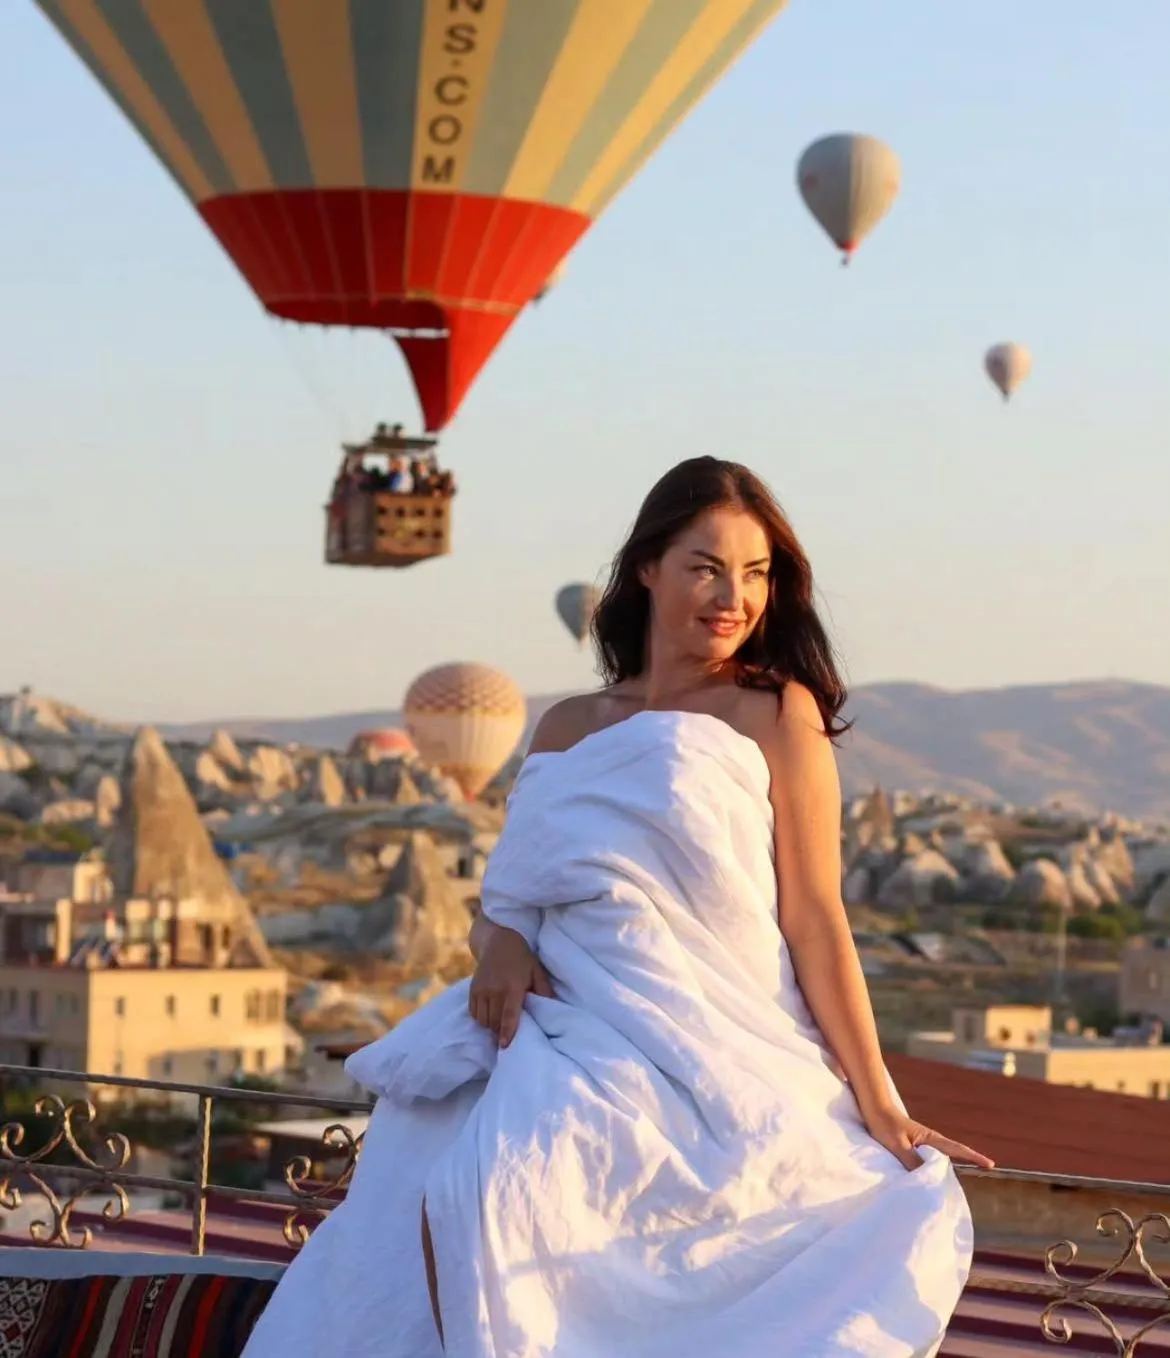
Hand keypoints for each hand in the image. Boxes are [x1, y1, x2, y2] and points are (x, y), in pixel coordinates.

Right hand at [468, 925, 554, 1048]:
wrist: (498, 942)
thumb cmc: (522, 958)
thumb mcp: (537, 971)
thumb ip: (544, 991)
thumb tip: (552, 1010)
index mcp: (512, 986)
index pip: (509, 1014)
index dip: (507, 1031)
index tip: (505, 1045)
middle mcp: (494, 989)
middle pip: (494, 1021)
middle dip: (500, 1032)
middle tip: (508, 1038)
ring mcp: (481, 990)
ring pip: (483, 1020)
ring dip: (491, 1027)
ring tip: (500, 1027)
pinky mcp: (472, 990)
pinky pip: (474, 1013)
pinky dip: (482, 1019)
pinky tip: (490, 1017)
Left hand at [863, 1105, 994, 1171]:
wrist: (873, 1108)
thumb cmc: (885, 1125)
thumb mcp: (898, 1146)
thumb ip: (912, 1161)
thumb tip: (928, 1178)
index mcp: (930, 1138)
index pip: (957, 1149)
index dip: (974, 1157)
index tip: (991, 1164)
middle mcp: (929, 1140)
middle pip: (951, 1155)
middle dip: (964, 1165)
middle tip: (975, 1181)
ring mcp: (921, 1142)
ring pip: (937, 1158)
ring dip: (944, 1170)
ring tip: (950, 1187)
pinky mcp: (911, 1144)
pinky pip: (925, 1159)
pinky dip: (929, 1168)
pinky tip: (927, 1176)